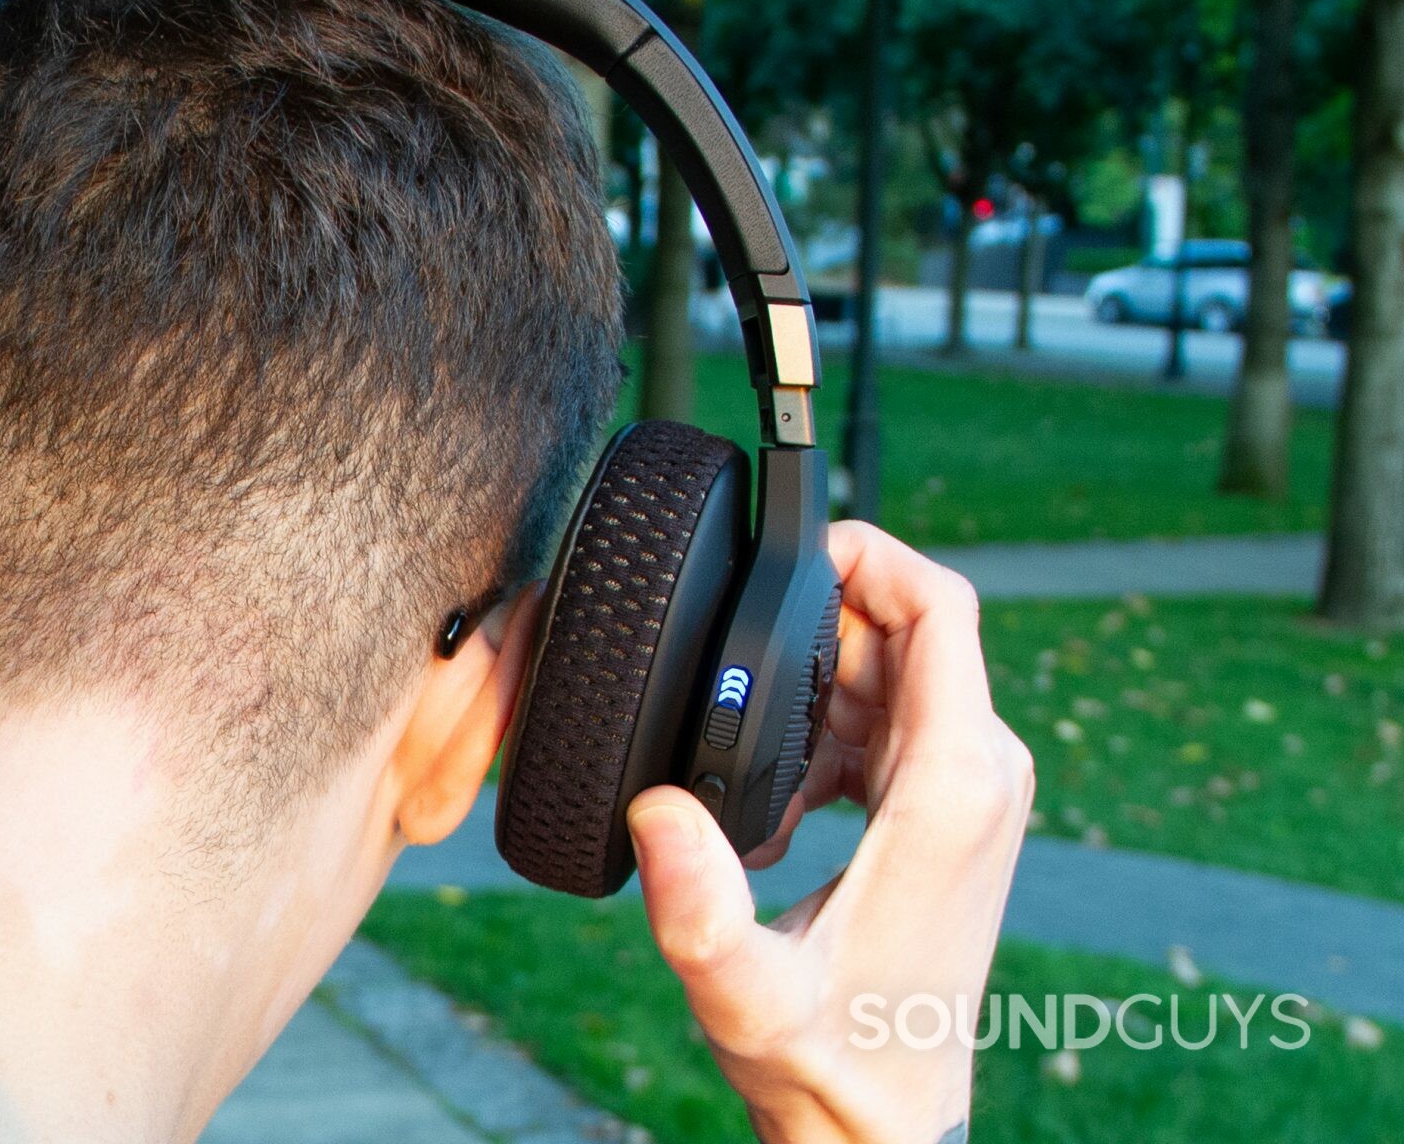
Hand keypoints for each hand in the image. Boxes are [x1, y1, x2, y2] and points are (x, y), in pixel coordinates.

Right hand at [625, 521, 1030, 1143]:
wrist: (882, 1116)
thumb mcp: (743, 986)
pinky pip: (890, 718)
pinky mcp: (951, 812)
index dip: (870, 552)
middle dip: (816, 624)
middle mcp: (981, 773)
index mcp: (953, 783)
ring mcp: (973, 791)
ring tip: (741, 750)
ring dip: (814, 680)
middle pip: (910, 628)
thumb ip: (699, 903)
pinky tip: (773, 790)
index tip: (789, 549)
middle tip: (727, 670)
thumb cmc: (829, 1054)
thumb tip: (656, 808)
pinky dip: (826, 725)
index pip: (940, 607)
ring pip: (897, 670)